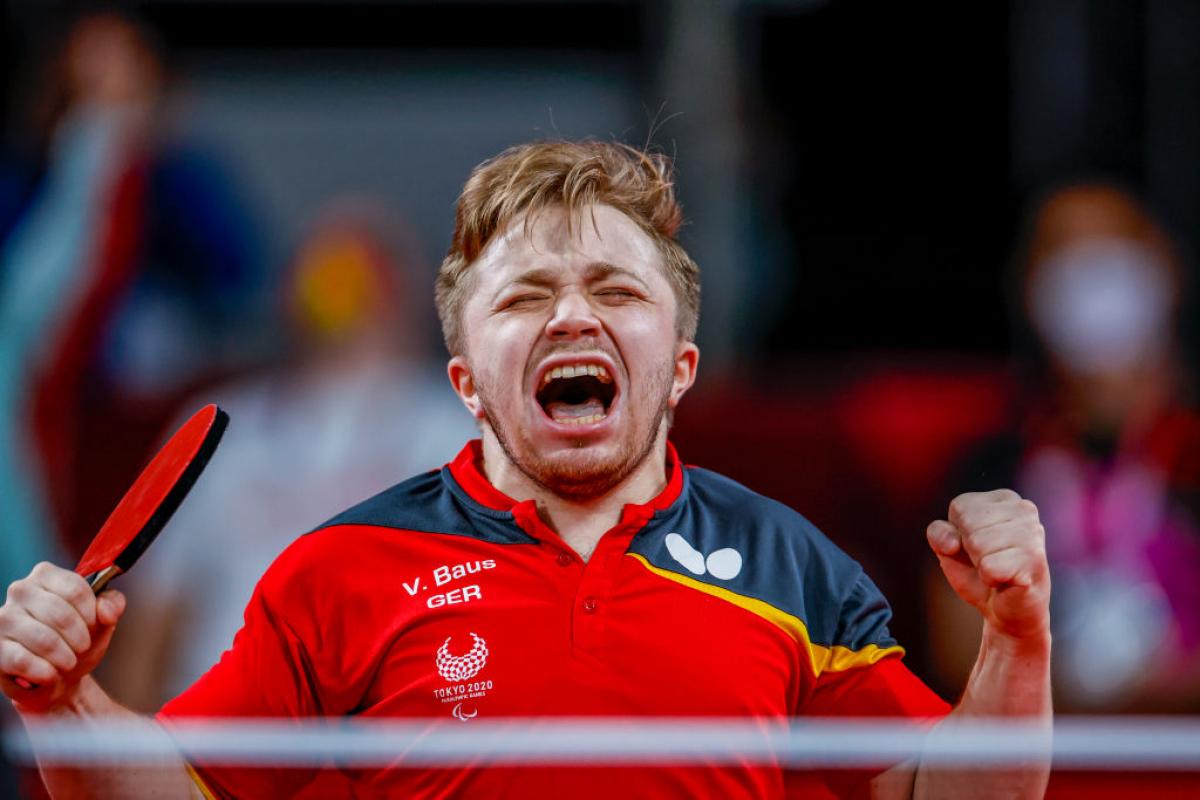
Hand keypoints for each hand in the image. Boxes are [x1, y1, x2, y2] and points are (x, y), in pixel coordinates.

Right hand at [0, 562, 125, 711]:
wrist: (58, 676)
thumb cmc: (77, 641)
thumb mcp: (102, 620)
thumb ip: (112, 605)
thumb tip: (106, 610)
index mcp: (46, 575)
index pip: (75, 588)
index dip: (91, 614)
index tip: (94, 626)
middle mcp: (20, 591)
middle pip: (60, 614)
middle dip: (79, 638)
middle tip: (82, 648)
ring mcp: (3, 619)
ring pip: (43, 638)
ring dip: (65, 657)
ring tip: (68, 662)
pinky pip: (22, 660)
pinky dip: (44, 671)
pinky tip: (51, 675)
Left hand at [926, 490, 1050, 643]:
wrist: (1005, 611)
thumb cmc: (978, 573)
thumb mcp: (948, 548)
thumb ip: (938, 533)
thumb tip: (952, 542)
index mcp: (1004, 498)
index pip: (960, 506)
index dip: (957, 533)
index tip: (975, 547)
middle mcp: (1024, 509)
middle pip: (968, 523)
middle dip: (970, 549)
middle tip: (988, 561)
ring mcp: (1033, 533)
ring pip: (978, 544)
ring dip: (981, 565)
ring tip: (999, 569)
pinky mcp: (1035, 560)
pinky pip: (990, 567)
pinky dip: (991, 578)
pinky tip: (1006, 580)